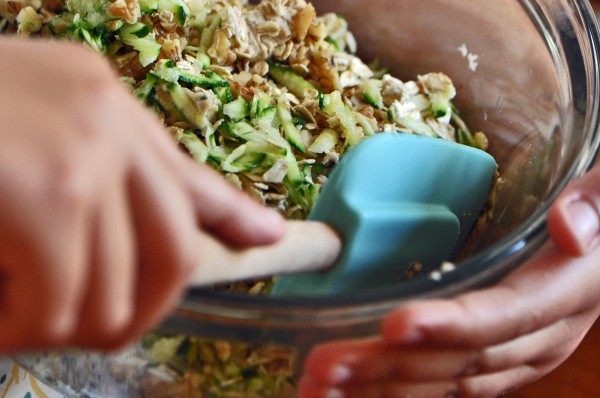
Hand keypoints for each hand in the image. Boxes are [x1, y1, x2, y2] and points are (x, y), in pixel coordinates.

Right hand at [0, 37, 283, 352]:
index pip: (190, 178)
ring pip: (113, 291)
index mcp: (105, 105)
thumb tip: (139, 229)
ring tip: (9, 312)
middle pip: (175, 253)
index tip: (271, 240)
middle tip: (91, 331)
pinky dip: (20, 325)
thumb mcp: (27, 129)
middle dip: (138, 311)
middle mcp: (108, 121)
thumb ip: (93, 171)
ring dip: (58, 324)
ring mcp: (83, 155)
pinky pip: (58, 303)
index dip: (234, 217)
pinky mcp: (46, 196)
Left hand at [299, 166, 599, 396]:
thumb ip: (596, 205)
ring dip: (376, 389)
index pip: (501, 317)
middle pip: (456, 360)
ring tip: (318, 387)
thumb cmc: (595, 221)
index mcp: (563, 296)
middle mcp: (536, 340)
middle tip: (324, 366)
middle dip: (386, 367)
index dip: (448, 325)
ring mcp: (510, 358)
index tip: (394, 325)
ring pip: (441, 384)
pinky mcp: (489, 362)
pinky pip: (439, 387)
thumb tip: (571, 229)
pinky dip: (390, 393)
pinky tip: (346, 394)